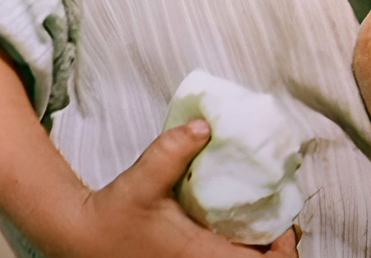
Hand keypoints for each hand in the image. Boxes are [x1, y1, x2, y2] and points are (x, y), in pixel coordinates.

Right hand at [60, 120, 298, 256]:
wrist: (82, 238)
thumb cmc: (113, 213)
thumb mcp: (142, 178)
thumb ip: (172, 150)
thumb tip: (205, 125)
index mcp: (199, 256)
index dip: (283, 246)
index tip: (288, 219)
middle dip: (277, 244)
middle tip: (280, 211)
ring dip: (259, 246)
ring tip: (264, 213)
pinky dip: (241, 246)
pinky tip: (238, 222)